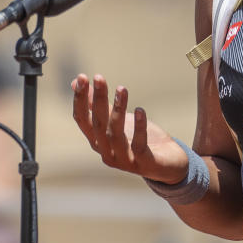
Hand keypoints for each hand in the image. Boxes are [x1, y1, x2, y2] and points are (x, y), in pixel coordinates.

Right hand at [71, 74, 188, 183]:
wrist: (166, 165)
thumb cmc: (137, 140)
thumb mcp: (116, 120)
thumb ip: (97, 105)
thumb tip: (76, 82)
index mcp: (97, 141)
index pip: (82, 120)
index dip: (80, 99)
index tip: (81, 77)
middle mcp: (106, 152)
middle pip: (98, 124)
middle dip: (97, 100)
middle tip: (99, 78)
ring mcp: (123, 160)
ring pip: (115, 134)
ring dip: (118, 110)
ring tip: (122, 89)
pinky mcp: (143, 163)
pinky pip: (138, 145)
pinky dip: (139, 128)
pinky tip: (141, 110)